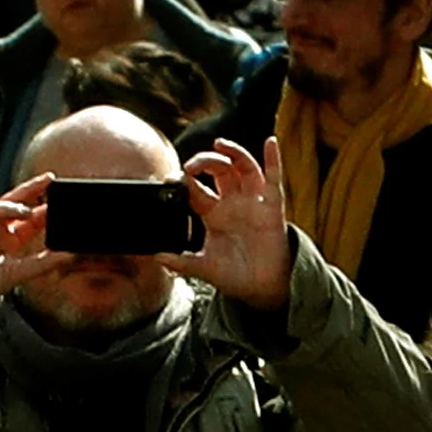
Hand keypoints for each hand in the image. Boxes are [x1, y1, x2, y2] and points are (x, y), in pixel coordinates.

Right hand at [0, 176, 61, 317]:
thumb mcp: (18, 273)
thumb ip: (43, 264)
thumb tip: (71, 255)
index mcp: (15, 235)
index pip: (35, 218)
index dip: (48, 210)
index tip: (66, 203)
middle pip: (19, 201)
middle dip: (34, 188)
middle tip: (50, 179)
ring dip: (12, 207)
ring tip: (24, 212)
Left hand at [166, 138, 294, 310]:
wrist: (262, 288)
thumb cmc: (235, 274)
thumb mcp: (205, 268)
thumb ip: (182, 262)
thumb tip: (157, 257)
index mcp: (213, 213)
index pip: (195, 189)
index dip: (183, 181)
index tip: (169, 178)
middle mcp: (232, 202)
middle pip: (218, 170)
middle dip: (204, 162)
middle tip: (191, 165)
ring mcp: (253, 202)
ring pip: (243, 168)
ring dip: (233, 152)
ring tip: (220, 144)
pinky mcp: (272, 207)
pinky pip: (273, 179)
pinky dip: (274, 159)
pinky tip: (270, 143)